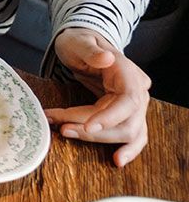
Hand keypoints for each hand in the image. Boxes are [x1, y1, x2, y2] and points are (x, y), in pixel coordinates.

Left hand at [46, 27, 150, 165]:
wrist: (83, 44)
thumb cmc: (80, 41)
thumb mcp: (79, 41)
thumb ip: (92, 50)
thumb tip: (107, 59)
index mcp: (129, 73)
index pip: (128, 101)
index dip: (110, 116)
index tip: (87, 125)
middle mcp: (137, 91)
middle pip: (126, 121)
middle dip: (93, 129)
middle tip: (62, 127)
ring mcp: (134, 105)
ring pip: (127, 132)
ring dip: (98, 138)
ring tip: (67, 132)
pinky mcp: (125, 114)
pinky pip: (132, 135)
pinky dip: (127, 149)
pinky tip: (117, 160)